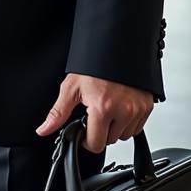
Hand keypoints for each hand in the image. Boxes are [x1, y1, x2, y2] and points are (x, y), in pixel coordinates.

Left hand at [36, 73, 154, 152]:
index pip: (95, 144)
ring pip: (124, 135)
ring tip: (106, 107)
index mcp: (102, 108)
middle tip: (94, 112)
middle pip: (110, 140)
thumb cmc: (93, 65)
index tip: (84, 130)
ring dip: (114, 127)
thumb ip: (58, 113)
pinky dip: (127, 122)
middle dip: (100, 131)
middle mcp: (123, 111)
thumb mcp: (71, 87)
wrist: (115, 46)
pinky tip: (118, 107)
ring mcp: (137, 110)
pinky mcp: (147, 107)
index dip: (86, 139)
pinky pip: (137, 127)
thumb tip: (44, 129)